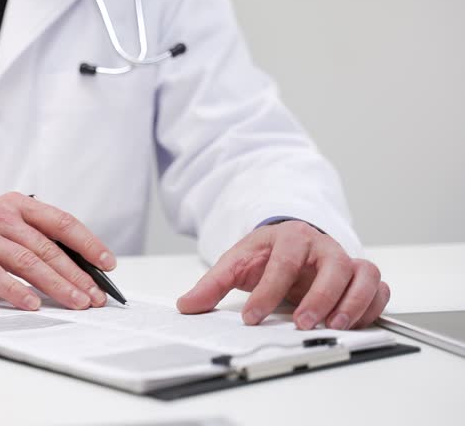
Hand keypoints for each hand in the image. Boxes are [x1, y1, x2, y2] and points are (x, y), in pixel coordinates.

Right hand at [0, 192, 115, 310]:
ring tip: (75, 302)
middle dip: (76, 274)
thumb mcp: (8, 228)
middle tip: (94, 296)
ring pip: (26, 261)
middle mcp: (0, 215)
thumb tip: (80, 269)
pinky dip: (16, 290)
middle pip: (47, 247)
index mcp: (17, 204)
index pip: (61, 222)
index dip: (87, 243)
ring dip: (55, 285)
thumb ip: (37, 240)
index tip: (107, 263)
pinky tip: (33, 304)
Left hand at [177, 221, 389, 329]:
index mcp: (290, 238)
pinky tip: (353, 323)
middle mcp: (322, 246)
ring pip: (364, 274)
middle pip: (333, 266)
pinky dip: (373, 306)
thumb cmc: (265, 254)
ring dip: (353, 302)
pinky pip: (379, 288)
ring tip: (334, 326)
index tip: (252, 317)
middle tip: (302, 323)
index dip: (268, 291)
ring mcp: (345, 260)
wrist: (288, 243)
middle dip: (320, 297)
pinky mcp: (359, 277)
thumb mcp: (236, 263)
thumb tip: (186, 305)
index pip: (283, 262)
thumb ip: (212, 285)